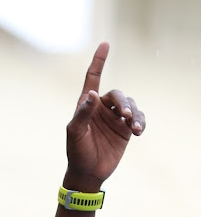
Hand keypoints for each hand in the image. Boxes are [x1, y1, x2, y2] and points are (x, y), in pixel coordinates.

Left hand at [64, 43, 145, 192]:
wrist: (88, 173)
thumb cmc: (76, 152)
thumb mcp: (75, 134)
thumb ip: (82, 114)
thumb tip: (92, 94)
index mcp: (86, 106)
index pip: (93, 78)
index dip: (99, 61)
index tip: (105, 43)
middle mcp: (101, 109)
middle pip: (117, 95)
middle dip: (122, 102)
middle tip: (124, 116)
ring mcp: (114, 119)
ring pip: (130, 105)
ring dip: (133, 113)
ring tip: (132, 126)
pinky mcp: (125, 130)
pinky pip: (138, 118)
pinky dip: (140, 122)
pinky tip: (138, 131)